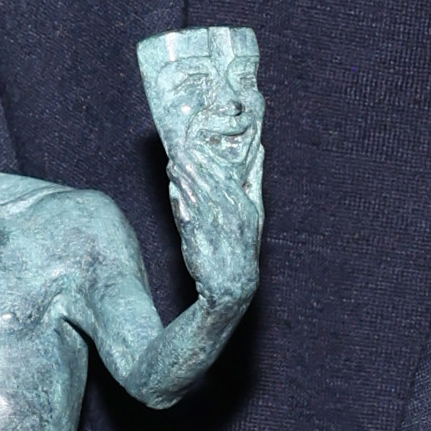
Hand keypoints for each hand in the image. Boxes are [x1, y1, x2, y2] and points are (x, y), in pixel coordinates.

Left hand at [164, 156, 261, 308]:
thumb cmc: (242, 247)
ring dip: (183, 178)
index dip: (210, 159)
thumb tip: (258, 149)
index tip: (196, 144)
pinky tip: (172, 188)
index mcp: (245, 206)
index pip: (226, 176)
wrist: (232, 285)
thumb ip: (254, 180)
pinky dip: (179, 201)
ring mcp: (216, 228)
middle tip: (179, 148)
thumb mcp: (256, 213)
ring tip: (172, 164)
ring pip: (196, 196)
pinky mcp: (200, 241)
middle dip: (193, 164)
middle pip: (209, 182)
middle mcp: (232, 215)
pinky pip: (187, 216)